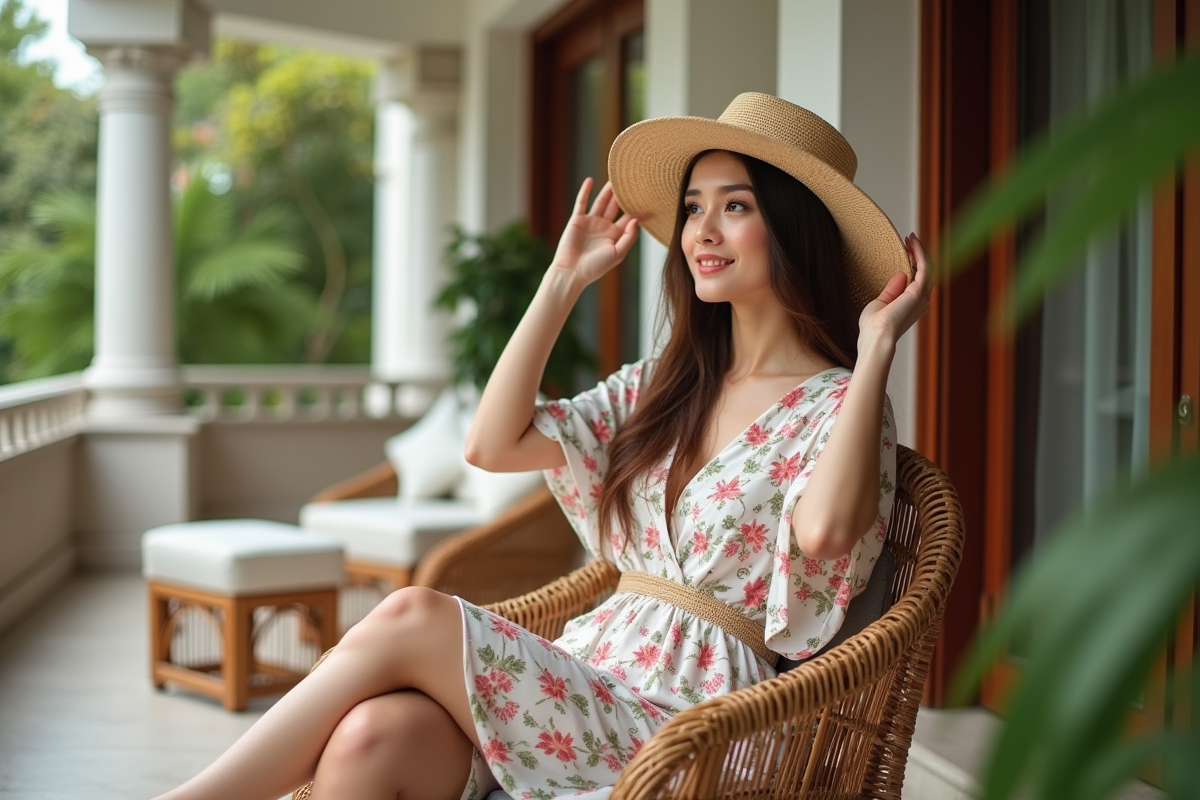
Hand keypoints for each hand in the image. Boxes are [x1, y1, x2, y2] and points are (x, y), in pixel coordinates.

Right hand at [549, 178, 639, 287]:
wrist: (572, 271)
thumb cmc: (595, 267)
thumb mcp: (617, 254)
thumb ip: (628, 237)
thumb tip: (636, 219)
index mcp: (615, 236)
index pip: (629, 218)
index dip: (638, 209)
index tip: (649, 198)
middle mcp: (604, 227)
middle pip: (616, 207)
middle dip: (623, 195)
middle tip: (632, 181)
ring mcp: (590, 223)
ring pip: (601, 202)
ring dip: (607, 191)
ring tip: (615, 178)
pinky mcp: (577, 220)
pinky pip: (581, 203)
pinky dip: (585, 191)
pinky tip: (590, 180)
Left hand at [858, 233, 931, 348]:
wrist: (876, 337)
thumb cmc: (874, 326)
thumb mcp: (881, 303)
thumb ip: (892, 290)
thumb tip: (901, 274)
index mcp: (913, 305)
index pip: (918, 279)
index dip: (914, 262)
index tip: (905, 249)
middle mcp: (921, 301)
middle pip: (925, 271)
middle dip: (919, 254)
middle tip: (909, 239)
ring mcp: (922, 296)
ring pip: (927, 267)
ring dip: (920, 251)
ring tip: (910, 238)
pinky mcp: (919, 291)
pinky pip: (924, 267)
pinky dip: (920, 253)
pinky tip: (912, 243)